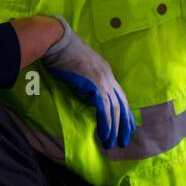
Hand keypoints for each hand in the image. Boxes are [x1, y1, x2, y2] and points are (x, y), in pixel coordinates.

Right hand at [41, 17, 134, 148]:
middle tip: (125, 140)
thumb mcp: (79, 68)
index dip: (124, 111)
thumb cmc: (62, 53)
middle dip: (124, 124)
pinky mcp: (95, 85)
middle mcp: (108, 76)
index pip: (120, 95)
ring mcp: (103, 80)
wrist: (58, 41)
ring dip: (114, 128)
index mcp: (106, 71)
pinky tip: (105, 134)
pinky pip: (103, 109)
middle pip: (122, 104)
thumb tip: (87, 96)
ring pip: (114, 109)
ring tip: (113, 143)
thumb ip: (86, 82)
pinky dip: (106, 123)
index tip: (127, 125)